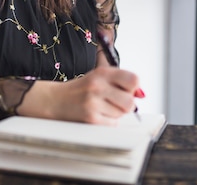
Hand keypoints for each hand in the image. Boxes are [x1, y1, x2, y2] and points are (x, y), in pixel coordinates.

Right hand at [17, 66, 141, 124]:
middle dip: (126, 105)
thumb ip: (120, 82)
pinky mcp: (90, 118)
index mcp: (102, 72)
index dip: (134, 87)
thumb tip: (141, 94)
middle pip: (130, 101)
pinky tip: (97, 115)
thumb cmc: (80, 90)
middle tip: (114, 102)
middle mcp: (98, 85)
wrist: (55, 100)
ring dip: (116, 114)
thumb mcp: (99, 78)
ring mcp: (93, 102)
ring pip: (121, 114)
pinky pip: (112, 124)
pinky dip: (108, 122)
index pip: (133, 79)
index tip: (127, 90)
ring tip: (102, 108)